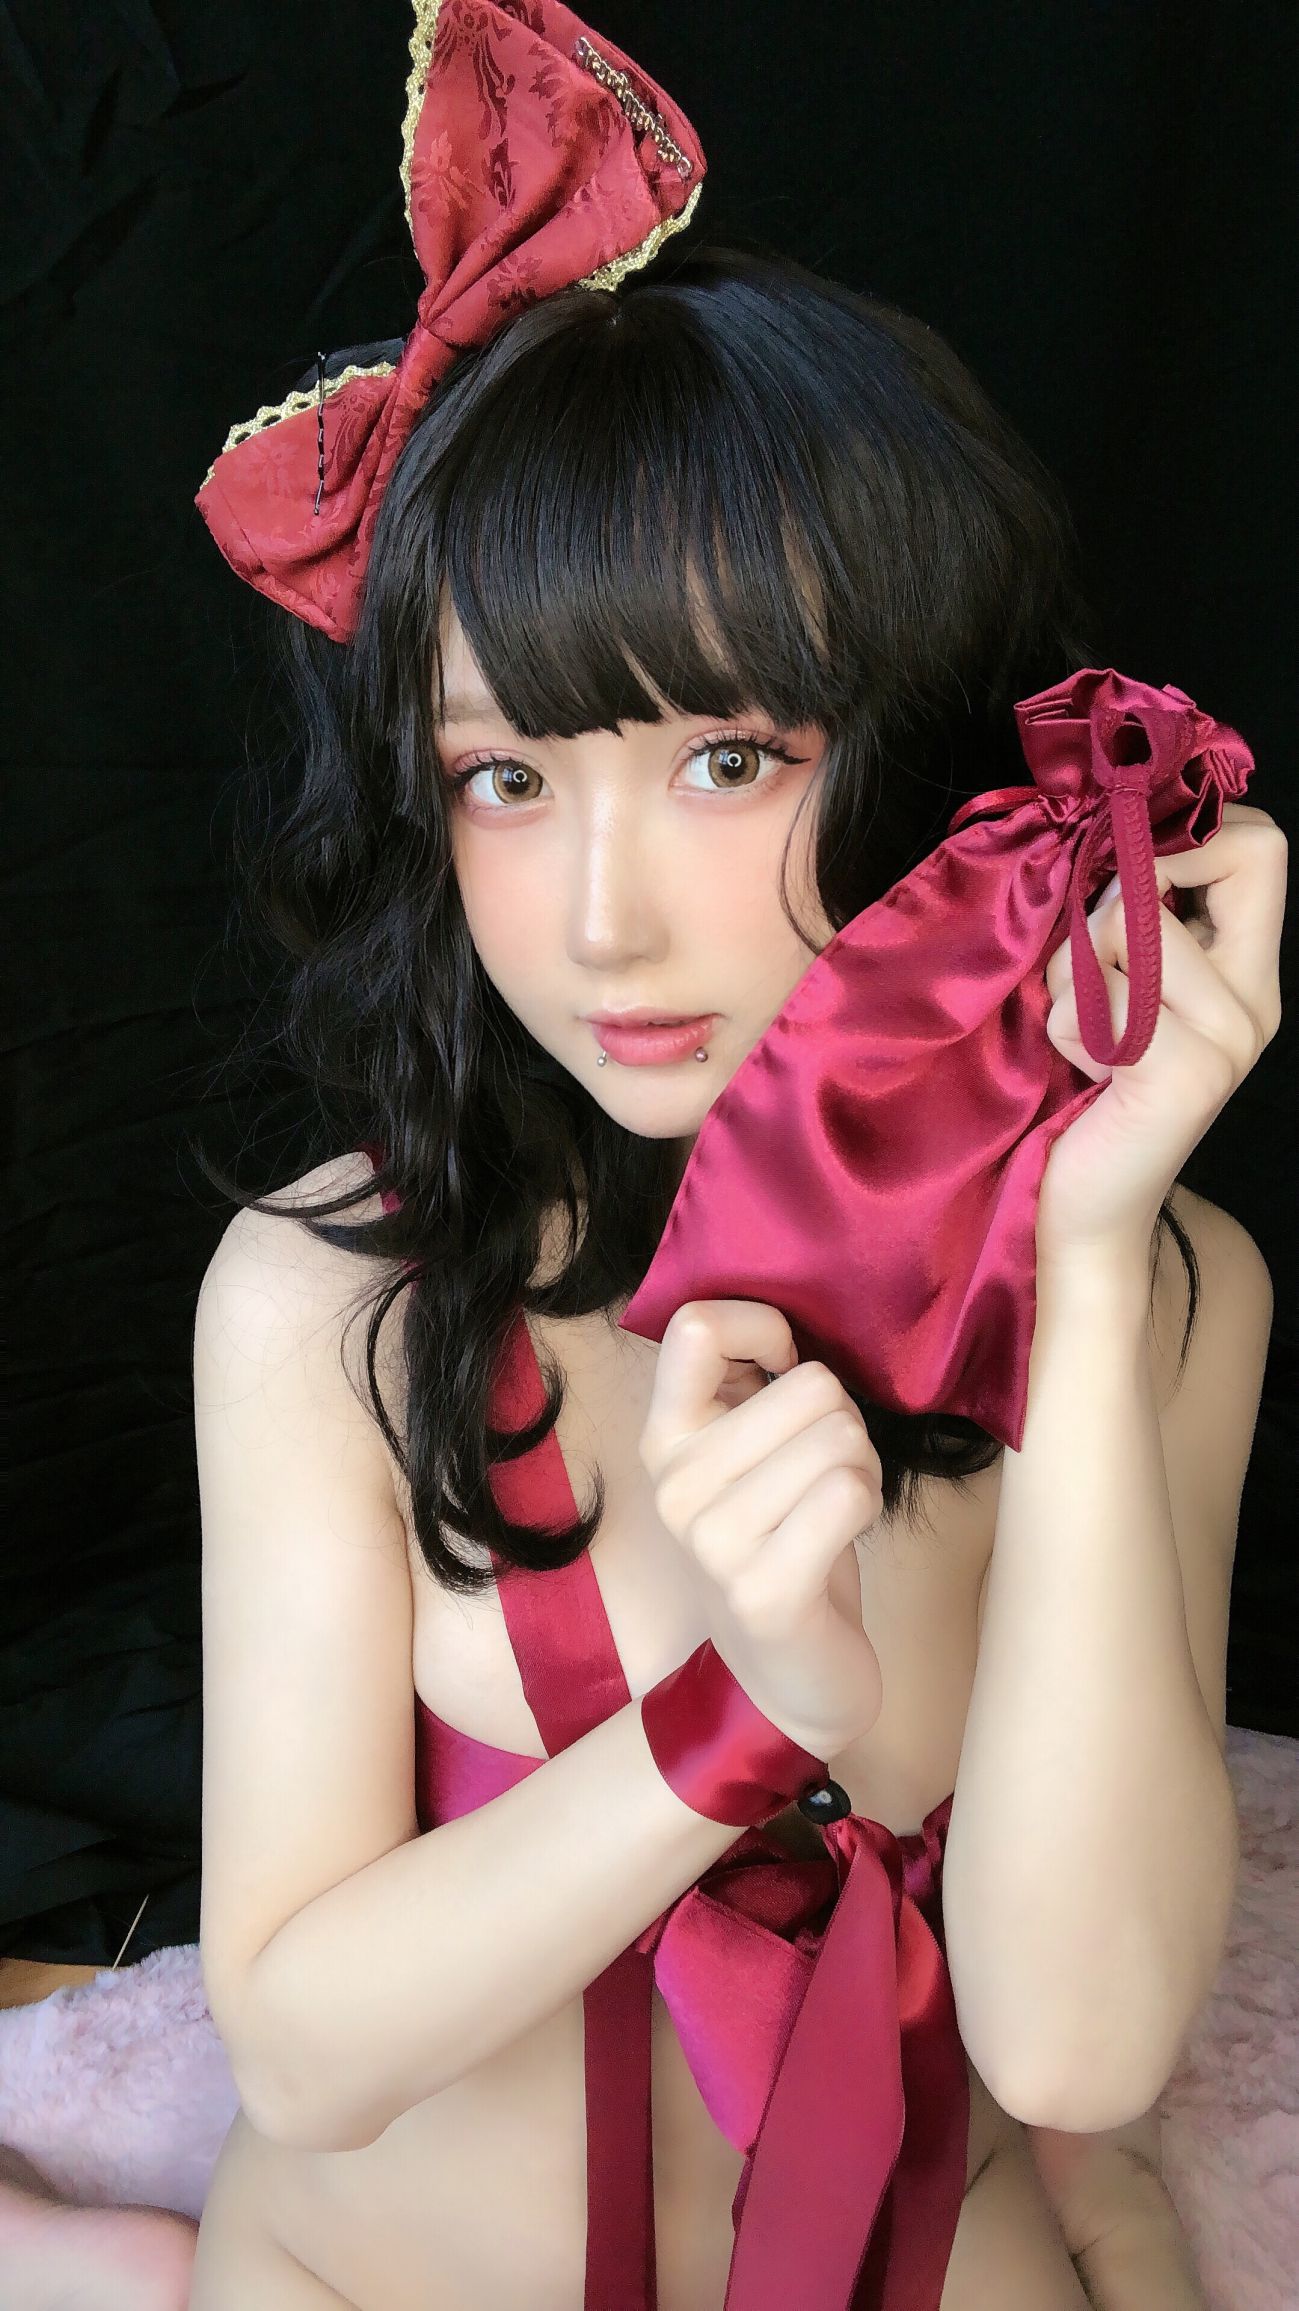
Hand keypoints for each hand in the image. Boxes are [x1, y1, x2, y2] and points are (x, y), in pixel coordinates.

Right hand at [638, 1300, 884, 1760]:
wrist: (786, 1675)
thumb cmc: (781, 1542)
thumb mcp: (747, 1454)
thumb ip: (748, 1384)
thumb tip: (788, 1320)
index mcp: (665, 1437)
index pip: (695, 1328)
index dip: (765, 1328)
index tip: (785, 1369)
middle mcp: (676, 1486)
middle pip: (810, 1384)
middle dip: (843, 1420)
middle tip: (824, 1472)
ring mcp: (713, 1542)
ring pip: (841, 1436)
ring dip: (862, 1467)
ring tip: (833, 1507)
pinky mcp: (762, 1591)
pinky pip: (849, 1492)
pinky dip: (868, 1504)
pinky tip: (844, 1537)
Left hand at [1038, 802, 1285, 1263]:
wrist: (1093, 1209)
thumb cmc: (1087, 1090)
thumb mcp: (1118, 988)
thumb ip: (1131, 919)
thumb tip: (1105, 832)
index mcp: (1248, 973)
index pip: (1263, 847)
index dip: (1189, 835)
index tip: (1129, 876)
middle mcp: (1254, 1002)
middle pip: (1216, 861)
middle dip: (1122, 895)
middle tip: (1094, 963)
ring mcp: (1228, 1039)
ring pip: (1129, 928)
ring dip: (1072, 970)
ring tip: (1080, 1027)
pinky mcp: (1184, 1073)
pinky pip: (1098, 996)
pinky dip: (1066, 1023)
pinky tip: (1083, 1068)